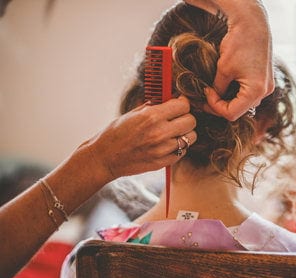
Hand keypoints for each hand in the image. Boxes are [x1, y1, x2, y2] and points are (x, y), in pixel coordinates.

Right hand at [80, 97, 196, 180]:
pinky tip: (168, 144)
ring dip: (185, 133)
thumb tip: (170, 97)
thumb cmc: (115, 133)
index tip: (179, 104)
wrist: (104, 158)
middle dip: (186, 117)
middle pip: (191, 121)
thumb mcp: (132, 114)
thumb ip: (153, 106)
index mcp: (151, 116)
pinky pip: (183, 151)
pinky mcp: (163, 162)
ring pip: (191, 137)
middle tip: (177, 118)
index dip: (182, 103)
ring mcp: (163, 149)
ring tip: (173, 132)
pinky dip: (179, 147)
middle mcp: (159, 132)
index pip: (183, 105)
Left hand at [203, 0, 274, 120]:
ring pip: (245, 102)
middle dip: (221, 104)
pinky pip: (250, 93)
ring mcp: (267, 86)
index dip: (214, 106)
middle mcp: (265, 92)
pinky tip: (227, 82)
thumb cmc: (239, 44)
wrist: (253, 25)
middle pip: (240, 110)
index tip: (205, 92)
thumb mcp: (223, 69)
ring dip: (229, 98)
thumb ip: (218, 89)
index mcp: (256, 91)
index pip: (231, 113)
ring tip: (215, 89)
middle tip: (205, 95)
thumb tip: (211, 99)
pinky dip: (237, 92)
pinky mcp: (265, 80)